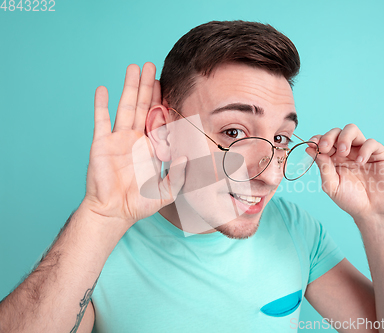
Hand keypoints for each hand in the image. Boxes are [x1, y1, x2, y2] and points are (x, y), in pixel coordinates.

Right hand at [82, 63, 185, 226]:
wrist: (114, 211)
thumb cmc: (140, 203)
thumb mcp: (166, 191)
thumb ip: (178, 175)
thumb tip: (187, 156)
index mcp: (151, 146)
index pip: (158, 118)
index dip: (162, 101)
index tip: (167, 83)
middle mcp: (135, 139)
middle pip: (142, 106)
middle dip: (147, 86)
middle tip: (151, 65)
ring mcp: (117, 139)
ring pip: (124, 107)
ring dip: (128, 87)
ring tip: (133, 68)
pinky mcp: (101, 144)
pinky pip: (100, 121)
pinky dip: (101, 105)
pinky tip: (102, 89)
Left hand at [310, 124, 383, 223]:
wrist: (372, 212)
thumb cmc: (351, 200)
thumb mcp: (332, 185)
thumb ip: (323, 167)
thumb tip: (309, 149)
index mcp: (333, 158)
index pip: (324, 141)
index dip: (318, 139)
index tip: (312, 144)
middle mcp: (347, 152)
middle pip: (337, 132)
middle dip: (329, 136)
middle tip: (326, 147)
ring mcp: (362, 151)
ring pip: (352, 130)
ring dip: (344, 137)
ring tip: (343, 152)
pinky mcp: (378, 154)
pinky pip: (371, 142)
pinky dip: (364, 149)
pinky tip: (360, 162)